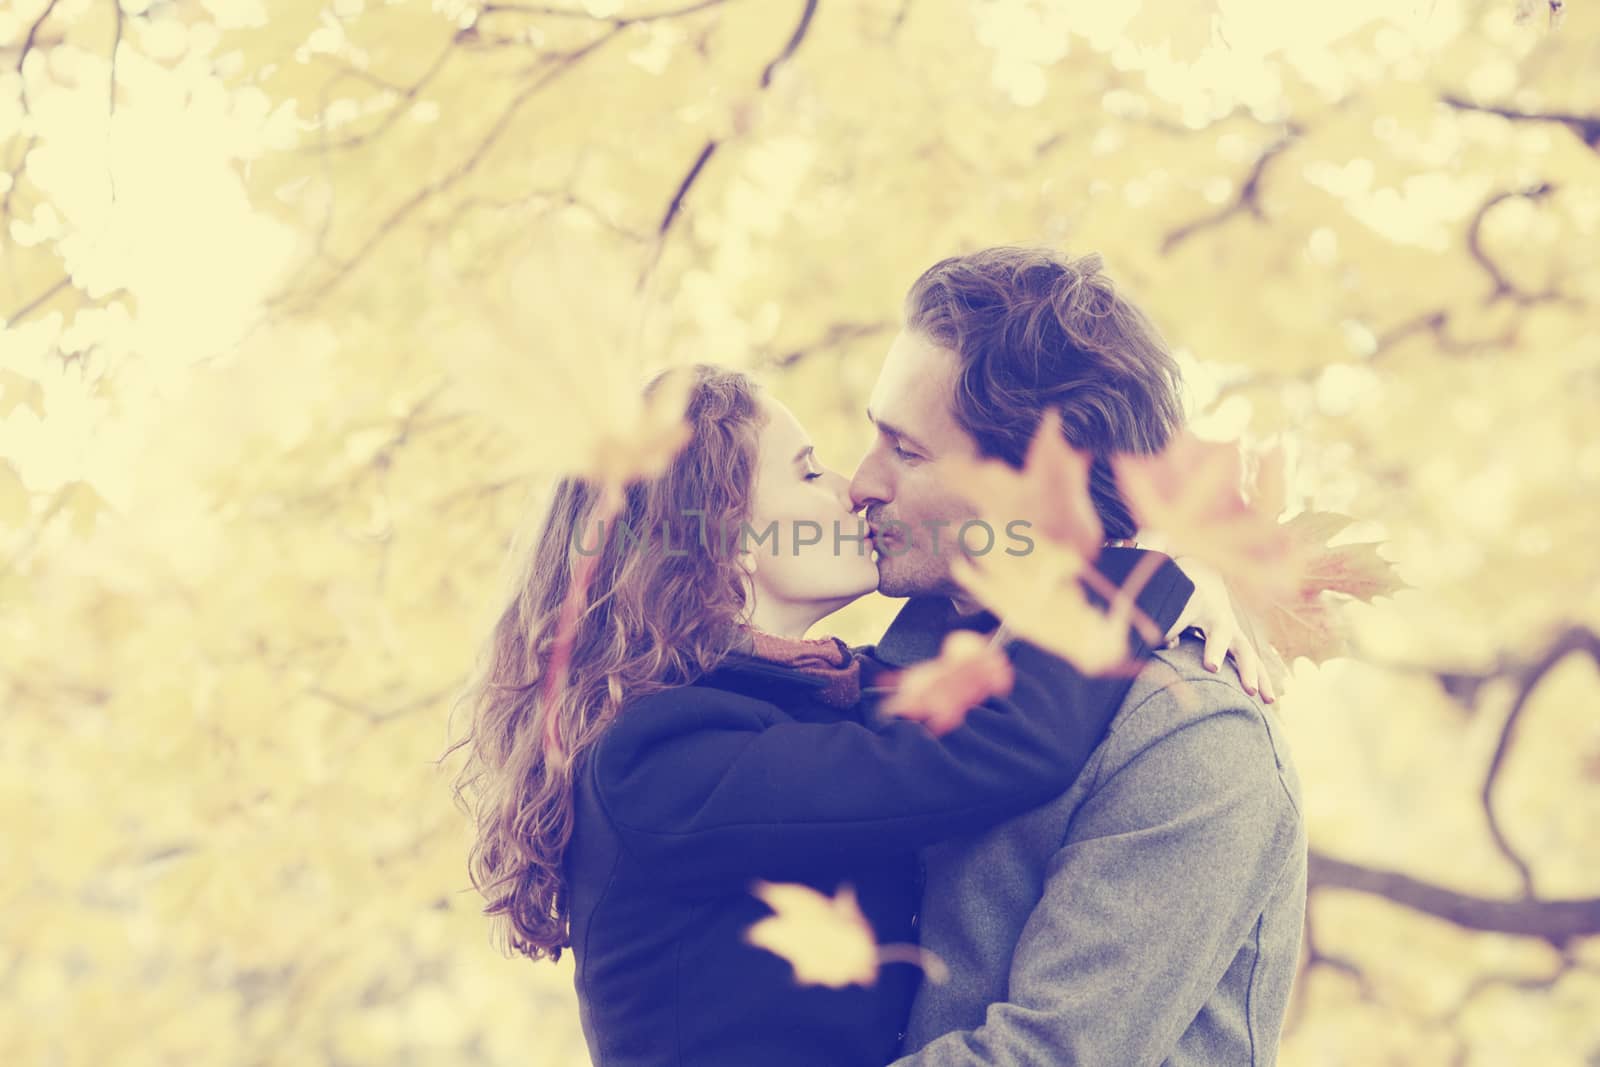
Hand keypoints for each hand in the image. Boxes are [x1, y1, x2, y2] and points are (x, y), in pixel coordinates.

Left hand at [1163, 555, 1274, 703]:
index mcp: (1206, 611)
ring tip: (1268, 700)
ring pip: (1250, 655)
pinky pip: (1254, 664)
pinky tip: (1269, 700)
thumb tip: (1167, 645)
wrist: (1203, 580)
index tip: (1212, 668)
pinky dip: (1262, 680)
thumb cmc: (1182, 596)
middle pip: (1236, 644)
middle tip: (1249, 689)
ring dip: (1259, 677)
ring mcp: (1235, 634)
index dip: (1213, 650)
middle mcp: (1225, 623)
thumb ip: (1168, 625)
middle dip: (1242, 667)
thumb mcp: (1173, 606)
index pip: (1210, 631)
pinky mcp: (1239, 645)